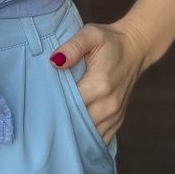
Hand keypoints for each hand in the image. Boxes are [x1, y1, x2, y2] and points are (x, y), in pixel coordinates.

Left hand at [48, 19, 148, 145]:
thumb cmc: (109, 41)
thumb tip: (54, 61)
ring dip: (72, 131)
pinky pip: (100, 138)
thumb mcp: (90, 35)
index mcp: (99, 84)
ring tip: (54, 124)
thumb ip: (72, 47)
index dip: (52, 104)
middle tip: (41, 116)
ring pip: (88, 134)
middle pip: (77, 123)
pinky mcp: (117, 120)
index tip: (39, 101)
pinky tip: (73, 132)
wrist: (135, 48)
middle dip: (60, 119)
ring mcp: (114, 115)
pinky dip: (86, 138)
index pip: (69, 104)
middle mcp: (108, 105)